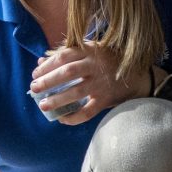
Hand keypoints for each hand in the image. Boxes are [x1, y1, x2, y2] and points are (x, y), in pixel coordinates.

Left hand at [29, 42, 145, 124]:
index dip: (47, 66)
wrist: (137, 75)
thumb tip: (40, 62)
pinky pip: (88, 111)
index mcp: (89, 51)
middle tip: (33, 88)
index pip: (63, 56)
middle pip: (68, 73)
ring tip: (43, 106)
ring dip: (57, 100)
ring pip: (76, 92)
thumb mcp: (89, 51)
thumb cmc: (107, 61)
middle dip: (48, 81)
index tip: (35, 74)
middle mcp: (95, 66)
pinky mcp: (106, 99)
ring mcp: (101, 83)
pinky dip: (74, 117)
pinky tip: (62, 120)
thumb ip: (66, 55)